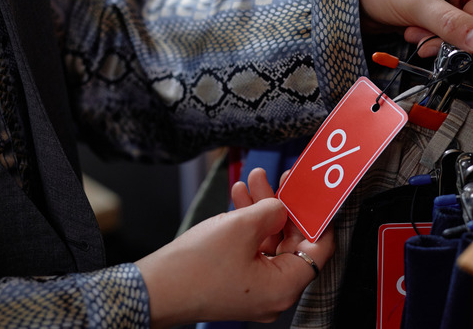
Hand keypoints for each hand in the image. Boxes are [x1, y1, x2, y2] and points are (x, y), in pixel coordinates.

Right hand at [135, 168, 333, 327]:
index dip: (317, 218)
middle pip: (292, 242)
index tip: (314, 195)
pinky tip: (238, 198)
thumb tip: (283, 207)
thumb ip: (272, 211)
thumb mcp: (242, 226)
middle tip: (278, 179)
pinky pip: (252, 250)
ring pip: (269, 242)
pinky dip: (247, 225)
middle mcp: (274, 293)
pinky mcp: (237, 282)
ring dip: (261, 210)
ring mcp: (255, 289)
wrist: (153, 288)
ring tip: (251, 180)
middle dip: (281, 206)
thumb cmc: (196, 266)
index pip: (318, 250)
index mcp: (284, 287)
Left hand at [358, 0, 472, 58]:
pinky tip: (414, 33)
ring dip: (442, 41)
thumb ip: (450, 24)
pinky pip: (452, 35)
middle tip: (436, 46)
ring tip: (415, 33)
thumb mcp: (415, 1)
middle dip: (460, 37)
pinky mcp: (444, 13)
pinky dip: (434, 41)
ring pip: (468, 31)